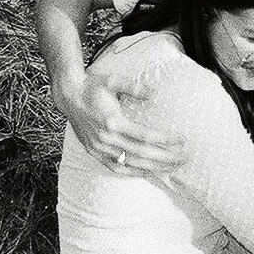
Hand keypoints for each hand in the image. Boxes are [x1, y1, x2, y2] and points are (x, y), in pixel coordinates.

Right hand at [56, 70, 183, 174]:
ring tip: (173, 167)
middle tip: (184, 157)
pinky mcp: (95, 152)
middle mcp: (106, 138)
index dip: (165, 140)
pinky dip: (134, 172)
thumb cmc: (92, 87)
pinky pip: (116, 168)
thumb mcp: (112, 80)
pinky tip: (149, 172)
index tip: (182, 140)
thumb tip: (153, 93)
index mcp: (112, 121)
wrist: (69, 96)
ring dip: (154, 167)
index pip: (145, 136)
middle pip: (142, 153)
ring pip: (131, 163)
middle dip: (165, 157)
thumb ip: (133, 87)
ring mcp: (100, 148)